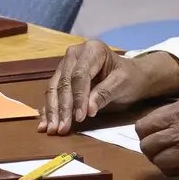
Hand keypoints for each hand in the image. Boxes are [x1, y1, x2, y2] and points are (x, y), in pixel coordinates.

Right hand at [39, 42, 178, 134]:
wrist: (133, 76)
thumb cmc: (130, 78)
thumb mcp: (122, 84)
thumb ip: (105, 94)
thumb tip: (88, 110)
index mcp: (92, 50)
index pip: (80, 75)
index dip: (78, 97)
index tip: (79, 117)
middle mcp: (75, 54)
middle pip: (64, 82)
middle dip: (62, 107)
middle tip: (61, 128)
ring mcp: (66, 65)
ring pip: (54, 88)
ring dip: (52, 110)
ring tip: (52, 129)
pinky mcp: (62, 77)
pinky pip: (52, 93)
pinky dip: (48, 109)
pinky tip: (45, 124)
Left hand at [134, 96, 178, 175]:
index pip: (151, 117)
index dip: (154, 133)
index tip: (166, 142)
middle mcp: (178, 114)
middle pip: (143, 131)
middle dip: (152, 146)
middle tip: (167, 155)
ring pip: (149, 148)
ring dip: (159, 160)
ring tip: (178, 165)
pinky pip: (162, 162)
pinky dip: (169, 170)